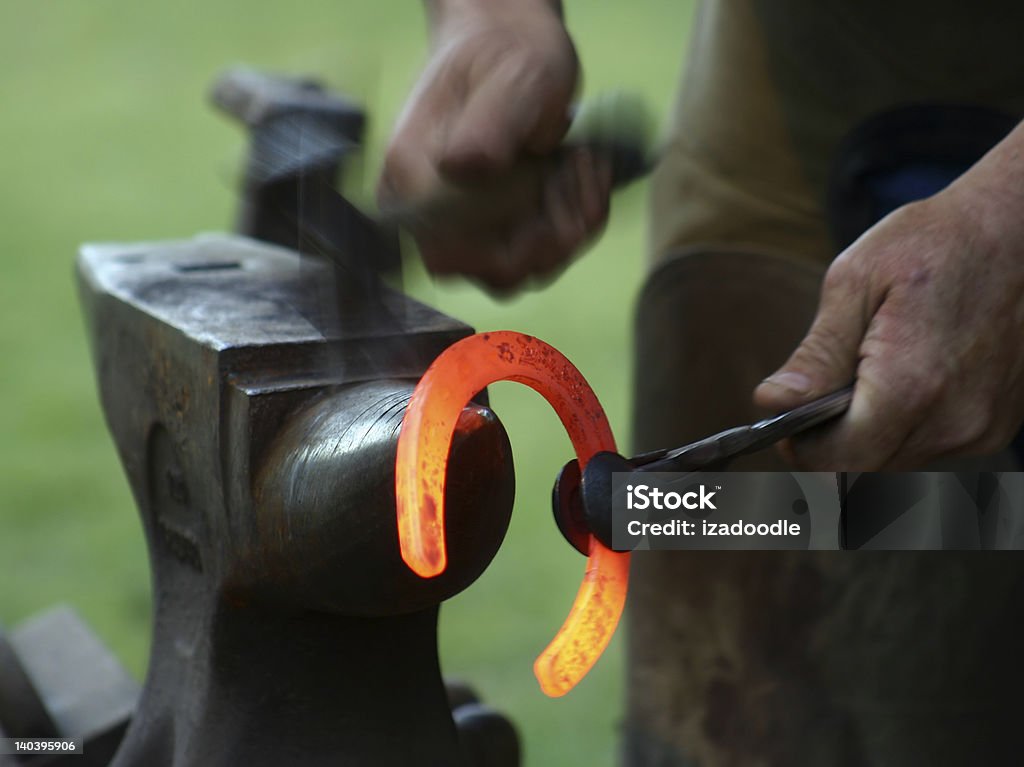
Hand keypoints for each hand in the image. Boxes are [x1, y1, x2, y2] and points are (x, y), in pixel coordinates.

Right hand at [378, 0, 611, 292]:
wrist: (514, 49)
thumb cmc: (506, 56)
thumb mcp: (509, 80)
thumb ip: (486, 126)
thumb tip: (463, 169)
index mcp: (415, 181)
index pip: (448, 252)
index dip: (505, 240)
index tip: (543, 182)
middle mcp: (435, 216)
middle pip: (496, 271)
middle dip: (551, 231)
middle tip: (572, 169)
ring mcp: (470, 229)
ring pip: (527, 269)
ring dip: (570, 223)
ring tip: (579, 163)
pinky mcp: (502, 231)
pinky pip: (545, 256)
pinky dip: (578, 220)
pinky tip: (582, 173)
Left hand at [754, 176, 1023, 469]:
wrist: (1015, 231)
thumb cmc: (932, 244)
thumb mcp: (855, 283)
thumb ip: (817, 355)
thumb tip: (773, 402)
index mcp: (912, 386)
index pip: (840, 460)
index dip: (803, 449)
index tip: (786, 423)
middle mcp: (954, 420)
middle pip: (867, 468)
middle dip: (832, 441)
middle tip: (818, 395)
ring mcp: (981, 427)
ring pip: (896, 461)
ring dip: (868, 434)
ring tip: (865, 378)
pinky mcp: (994, 426)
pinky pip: (930, 446)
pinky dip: (903, 426)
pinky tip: (903, 381)